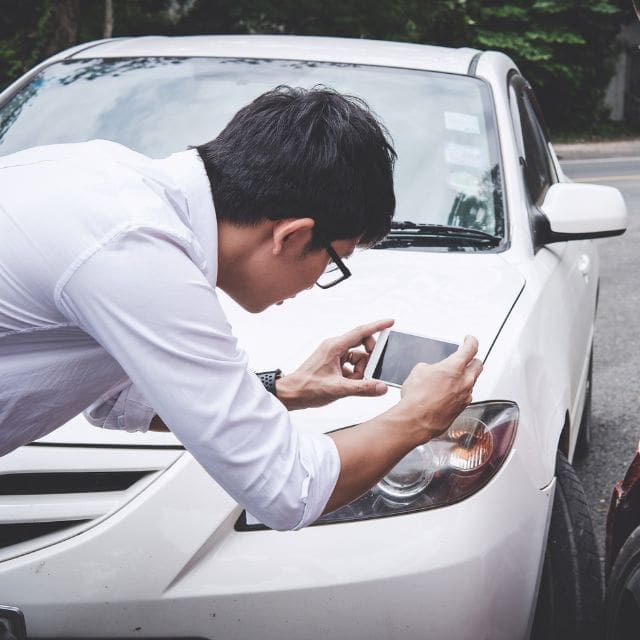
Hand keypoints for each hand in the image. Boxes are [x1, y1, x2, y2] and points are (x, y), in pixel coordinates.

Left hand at [276, 318, 394, 409]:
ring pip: (357, 357)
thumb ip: (362, 388)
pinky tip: (349, 384)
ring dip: (360, 370)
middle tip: (370, 372)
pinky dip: (354, 374)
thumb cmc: (307, 388)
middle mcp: (334, 347)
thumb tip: (381, 387)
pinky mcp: (333, 363)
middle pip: (361, 345)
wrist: (291, 394)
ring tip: (353, 383)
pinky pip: (351, 364)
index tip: (390, 322)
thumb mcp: (338, 389)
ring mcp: (333, 355)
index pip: (361, 332)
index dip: (377, 326)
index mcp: (335, 346)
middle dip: (368, 359)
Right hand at [397, 335, 482, 441]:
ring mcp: (465, 396)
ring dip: (466, 378)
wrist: (416, 420)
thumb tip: (430, 371)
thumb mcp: (418, 372)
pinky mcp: (461, 409)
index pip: (470, 348)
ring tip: (453, 379)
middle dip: (473, 360)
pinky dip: (460, 393)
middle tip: (467, 358)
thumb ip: (430, 368)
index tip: (470, 340)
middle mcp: (465, 381)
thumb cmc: (417, 398)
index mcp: (455, 366)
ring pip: (472, 383)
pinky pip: (465, 397)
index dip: (471, 341)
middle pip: (478, 365)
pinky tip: (448, 394)